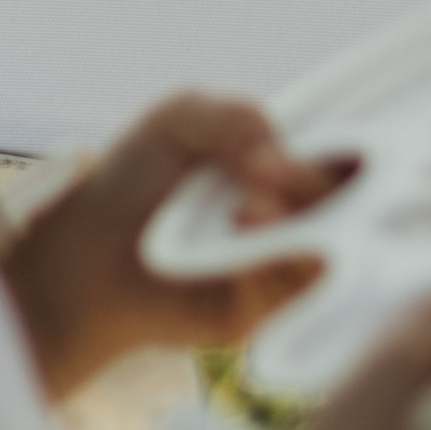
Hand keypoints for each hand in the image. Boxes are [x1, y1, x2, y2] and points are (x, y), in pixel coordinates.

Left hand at [0, 92, 337, 400]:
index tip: (307, 140)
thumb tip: (278, 149)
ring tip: (248, 206)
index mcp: (287, 169)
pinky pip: (289, 293)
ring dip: (292, 224)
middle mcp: (295, 218)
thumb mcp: (180, 121)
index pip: (346, 158)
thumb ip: (234, 117)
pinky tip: (240, 238)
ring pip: (325, 250)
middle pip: (345, 204)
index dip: (340, 147)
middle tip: (263, 170)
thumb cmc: (135, 178)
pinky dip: (271, 265)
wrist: (84, 249)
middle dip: (308, 183)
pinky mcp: (260, 312)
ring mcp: (281, 267)